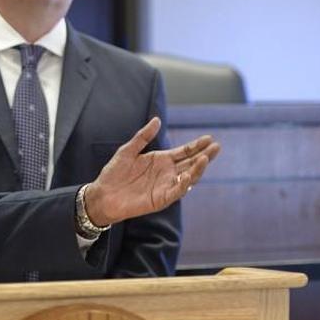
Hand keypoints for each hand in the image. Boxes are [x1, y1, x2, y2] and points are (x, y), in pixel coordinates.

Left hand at [85, 117, 219, 225]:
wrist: (103, 194)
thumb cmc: (114, 173)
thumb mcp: (128, 150)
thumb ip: (143, 137)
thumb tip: (157, 120)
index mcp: (161, 160)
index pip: (184, 152)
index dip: (196, 146)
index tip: (209, 138)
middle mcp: (167, 173)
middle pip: (190, 164)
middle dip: (204, 156)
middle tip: (216, 147)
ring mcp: (165, 186)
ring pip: (187, 178)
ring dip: (197, 169)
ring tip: (205, 159)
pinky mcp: (160, 199)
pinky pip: (175, 192)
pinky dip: (183, 185)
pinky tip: (188, 176)